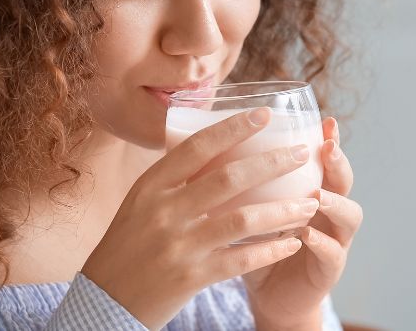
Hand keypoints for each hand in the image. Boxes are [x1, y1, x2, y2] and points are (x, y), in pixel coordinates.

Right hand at [81, 107, 319, 330]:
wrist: (106, 300)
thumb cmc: (128, 244)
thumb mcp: (141, 203)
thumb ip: (174, 180)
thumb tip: (216, 149)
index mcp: (151, 185)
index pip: (198, 147)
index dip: (233, 128)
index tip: (265, 115)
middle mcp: (165, 211)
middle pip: (228, 178)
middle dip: (272, 163)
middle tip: (301, 154)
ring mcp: (179, 245)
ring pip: (242, 219)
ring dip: (283, 209)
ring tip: (310, 202)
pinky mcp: (192, 277)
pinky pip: (241, 259)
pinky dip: (271, 249)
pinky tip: (292, 242)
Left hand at [241, 117, 361, 329]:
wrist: (270, 294)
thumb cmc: (256, 244)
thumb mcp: (248, 207)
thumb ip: (237, 180)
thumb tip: (198, 142)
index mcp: (310, 189)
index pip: (324, 158)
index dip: (328, 139)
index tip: (325, 120)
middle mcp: (328, 211)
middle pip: (344, 180)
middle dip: (339, 163)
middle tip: (327, 149)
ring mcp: (333, 240)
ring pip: (349, 216)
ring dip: (335, 203)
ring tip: (318, 196)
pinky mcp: (327, 271)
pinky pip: (331, 255)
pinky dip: (321, 244)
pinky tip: (306, 236)